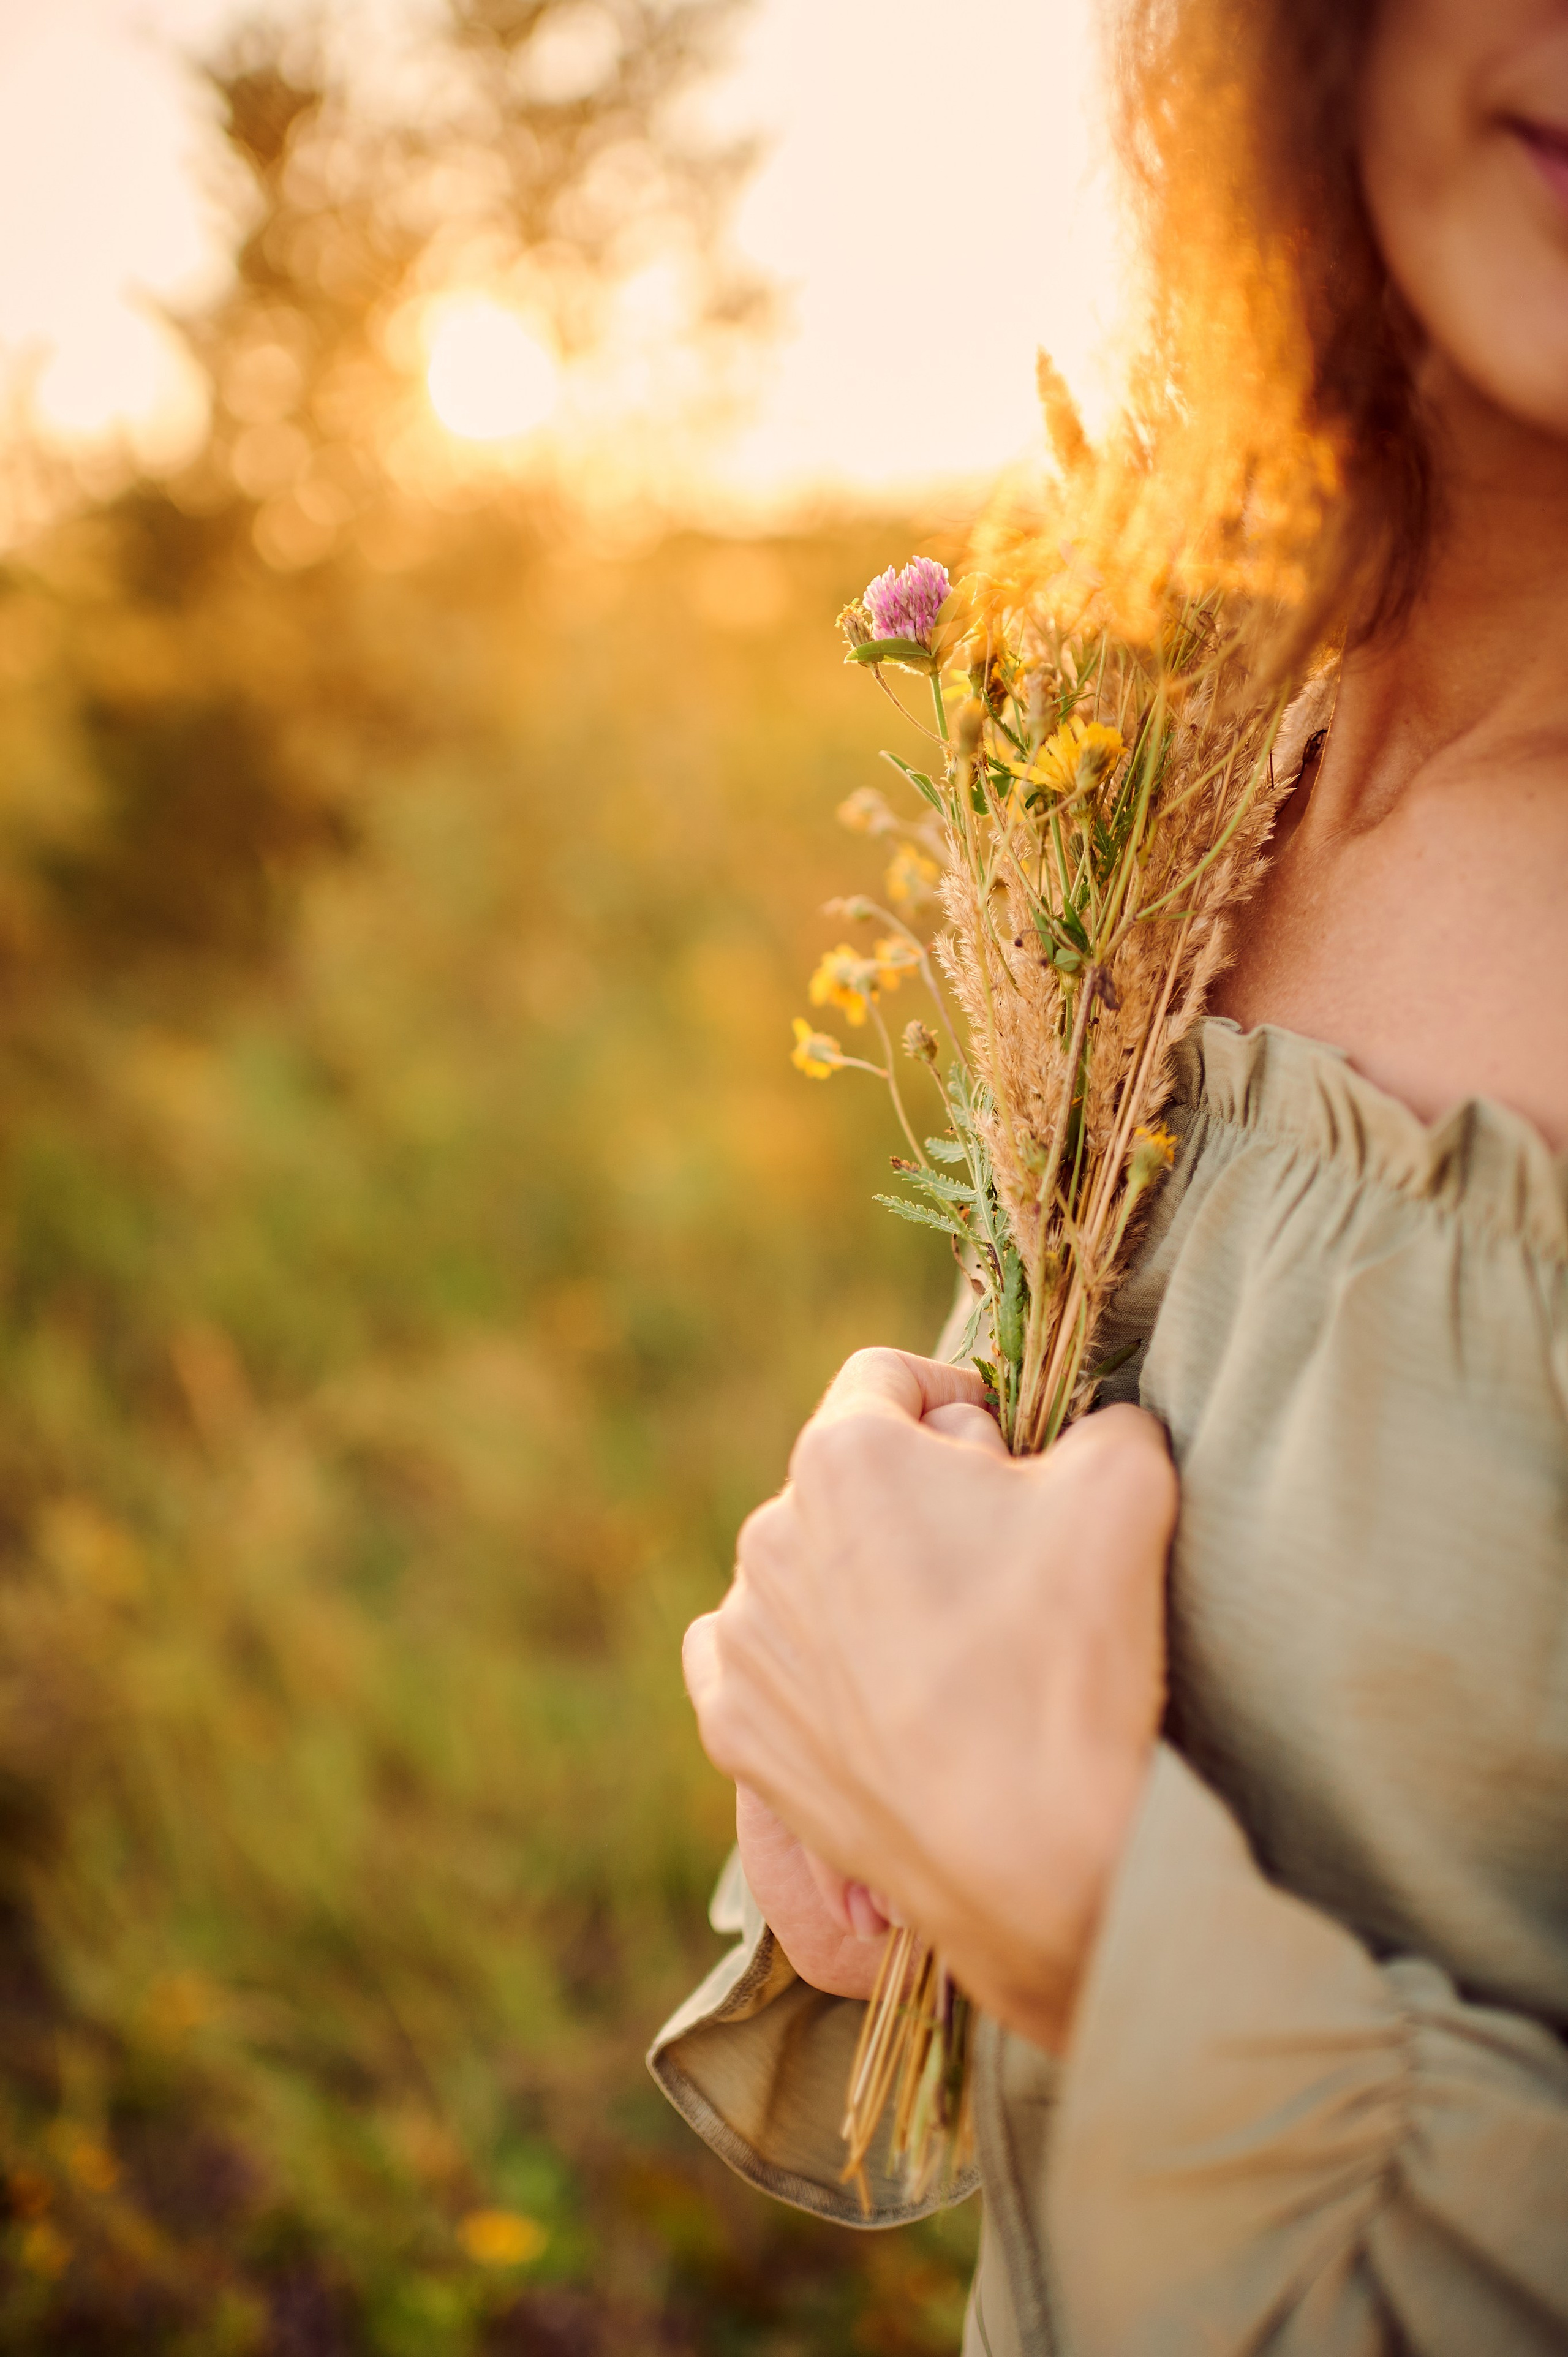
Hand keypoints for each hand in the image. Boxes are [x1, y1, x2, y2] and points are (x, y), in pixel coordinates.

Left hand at [684, 1349, 1175, 2050]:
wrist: (1036, 1851)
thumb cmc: (1074, 1650)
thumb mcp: (1126, 1477)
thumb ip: (1099, 1420)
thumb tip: (1082, 1434)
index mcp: (842, 1455)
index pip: (891, 1378)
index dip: (961, 1404)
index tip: (1009, 1458)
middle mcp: (766, 1535)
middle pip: (851, 1480)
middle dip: (921, 1502)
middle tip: (1003, 1568)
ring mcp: (744, 1640)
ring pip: (809, 1572)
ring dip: (869, 1586)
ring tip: (956, 1652)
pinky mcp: (736, 1732)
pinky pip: (763, 1660)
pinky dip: (814, 1665)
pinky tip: (882, 1696)